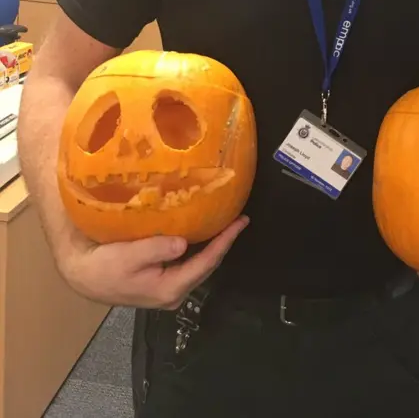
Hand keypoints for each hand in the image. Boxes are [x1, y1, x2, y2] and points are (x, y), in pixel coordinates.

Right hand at [61, 216, 248, 309]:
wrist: (84, 277)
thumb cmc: (104, 266)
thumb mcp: (128, 256)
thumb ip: (157, 249)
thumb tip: (183, 243)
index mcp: (170, 289)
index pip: (207, 263)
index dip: (226, 242)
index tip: (241, 222)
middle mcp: (174, 293)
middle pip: (207, 266)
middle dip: (224, 243)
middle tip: (239, 219)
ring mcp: (169, 290)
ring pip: (199, 266)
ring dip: (213, 246)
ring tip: (227, 224)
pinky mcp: (162, 283)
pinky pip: (189, 265)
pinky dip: (200, 248)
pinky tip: (204, 234)